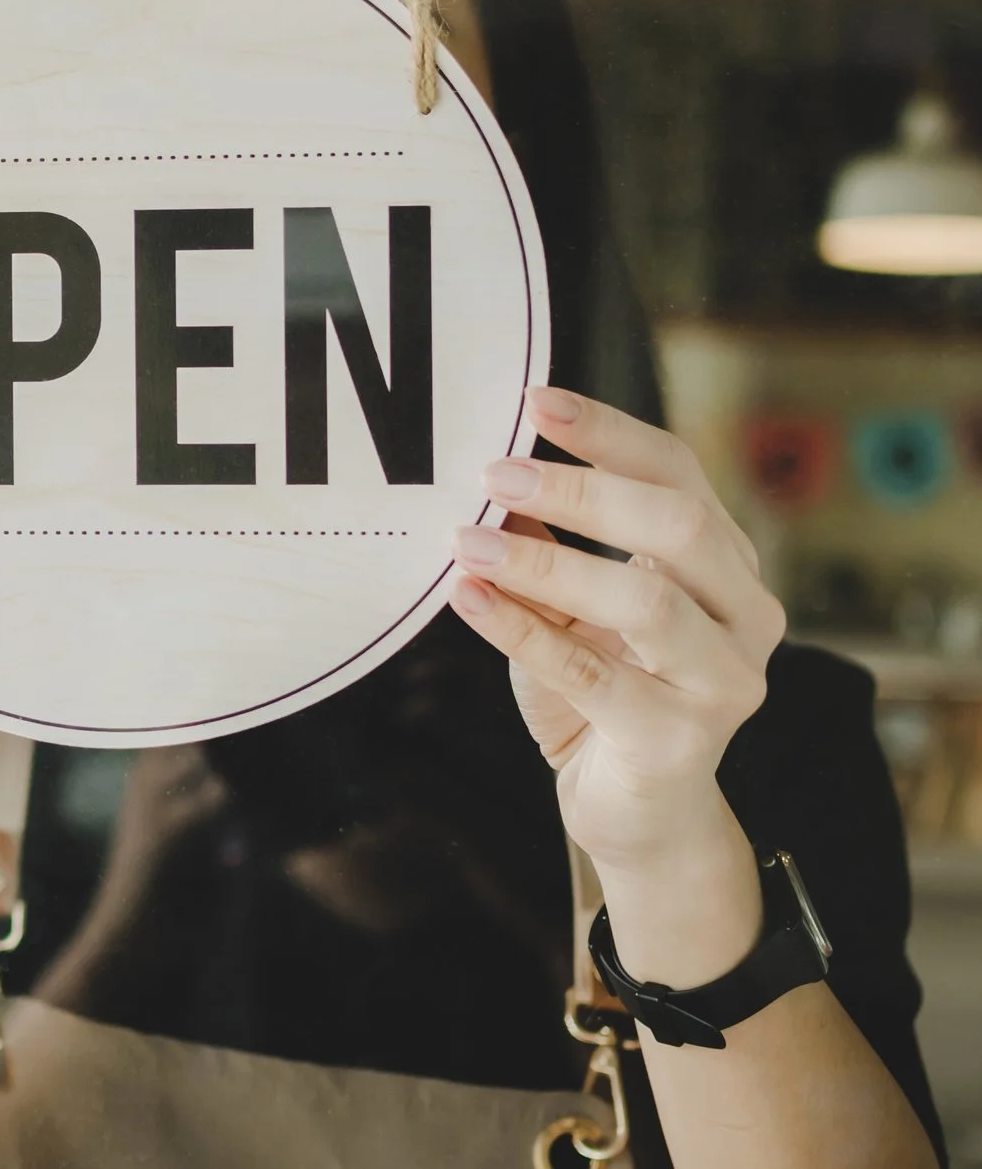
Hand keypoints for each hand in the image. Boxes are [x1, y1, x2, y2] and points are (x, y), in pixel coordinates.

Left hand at [447, 387, 784, 979]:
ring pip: (645, 603)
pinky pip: (592, 676)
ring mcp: (724, 683)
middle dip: (583, 493)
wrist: (639, 813)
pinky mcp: (679, 742)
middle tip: (495, 471)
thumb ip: (548, 548)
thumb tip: (493, 483)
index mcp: (723, 565)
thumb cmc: (605, 693)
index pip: (680, 473)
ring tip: (468, 539)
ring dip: (547, 565)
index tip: (535, 399)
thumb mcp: (572, 609)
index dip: (610, 432)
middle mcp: (744, 616)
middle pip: (679, 526)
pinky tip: (469, 599)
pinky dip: (523, 632)